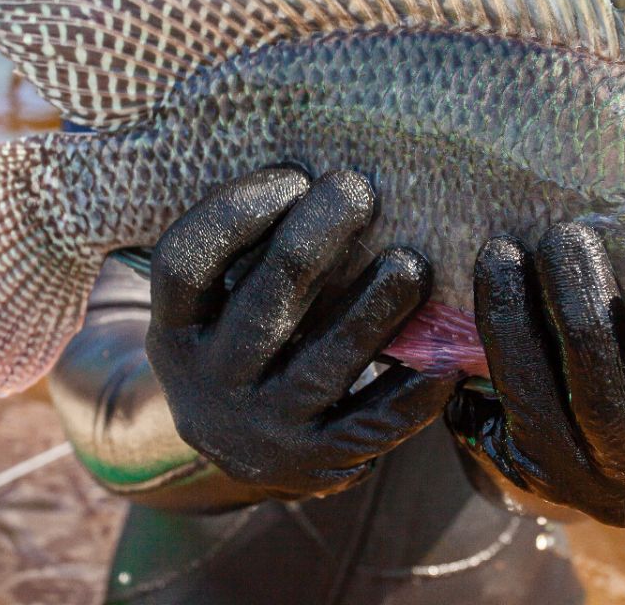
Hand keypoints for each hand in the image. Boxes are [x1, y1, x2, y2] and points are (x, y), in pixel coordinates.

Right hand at [146, 167, 453, 499]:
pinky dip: (412, 395)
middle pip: (261, 304)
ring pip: (322, 365)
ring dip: (372, 310)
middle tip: (358, 190)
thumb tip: (315, 162)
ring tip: (412, 263)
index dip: (233, 214)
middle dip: (313, 241)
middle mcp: (210, 382)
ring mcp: (263, 427)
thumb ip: (246, 250)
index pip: (184, 264)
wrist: (244, 454)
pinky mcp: (317, 462)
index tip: (293, 174)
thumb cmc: (246, 342)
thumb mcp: (218, 305)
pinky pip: (370, 427)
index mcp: (176, 330)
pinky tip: (449, 362)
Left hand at [446, 223, 624, 525]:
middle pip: (608, 409)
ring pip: (537, 406)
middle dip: (585, 313)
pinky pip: (487, 404)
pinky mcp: (520, 468)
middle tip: (569, 236)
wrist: (601, 440)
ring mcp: (578, 484)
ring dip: (515, 318)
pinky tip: (476, 279)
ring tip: (503, 250)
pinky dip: (487, 336)